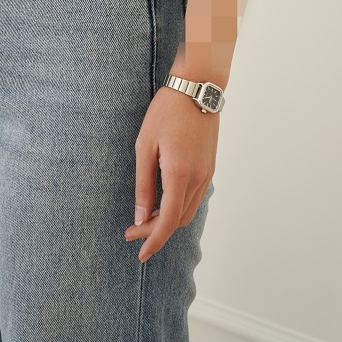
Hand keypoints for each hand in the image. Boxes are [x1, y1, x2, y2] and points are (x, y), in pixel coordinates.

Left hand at [125, 86, 218, 260]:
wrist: (196, 88)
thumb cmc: (166, 113)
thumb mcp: (145, 146)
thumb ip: (144, 184)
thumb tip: (141, 216)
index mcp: (179, 174)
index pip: (168, 221)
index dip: (153, 240)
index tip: (139, 253)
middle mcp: (198, 178)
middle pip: (178, 219)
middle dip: (155, 231)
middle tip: (132, 232)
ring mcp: (207, 173)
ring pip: (188, 210)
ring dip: (167, 220)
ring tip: (144, 219)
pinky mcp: (209, 167)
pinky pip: (194, 197)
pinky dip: (178, 207)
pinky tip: (162, 202)